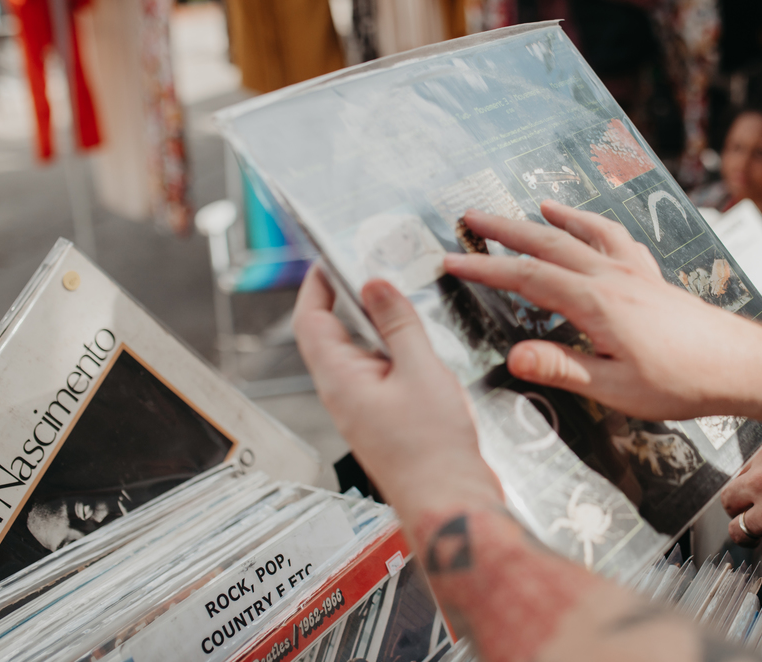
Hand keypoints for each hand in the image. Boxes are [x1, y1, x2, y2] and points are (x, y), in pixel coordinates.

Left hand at [292, 267, 501, 516]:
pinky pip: (383, 373)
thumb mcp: (420, 371)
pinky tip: (424, 342)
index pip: (310, 320)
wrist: (451, 504)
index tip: (333, 256)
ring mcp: (364, 408)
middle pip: (334, 333)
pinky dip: (397, 350)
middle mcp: (344, 394)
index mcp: (339, 379)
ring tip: (408, 299)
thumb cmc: (433, 449)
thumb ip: (398, 324)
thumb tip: (375, 285)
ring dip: (380, 325)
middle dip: (353, 297)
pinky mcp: (386, 419)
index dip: (316, 283)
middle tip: (380, 267)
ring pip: (362, 353)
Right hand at [442, 201, 761, 425]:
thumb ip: (563, 369)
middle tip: (469, 216)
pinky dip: (591, 224)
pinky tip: (585, 223)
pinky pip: (614, 237)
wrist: (739, 365)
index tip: (451, 261)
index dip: (486, 269)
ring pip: (580, 234)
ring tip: (526, 209)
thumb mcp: (615, 389)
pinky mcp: (650, 275)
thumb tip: (514, 357)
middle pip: (547, 243)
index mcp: (597, 303)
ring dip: (547, 220)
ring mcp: (633, 271)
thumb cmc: (681, 383)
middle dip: (504, 229)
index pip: (528, 278)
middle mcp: (612, 276)